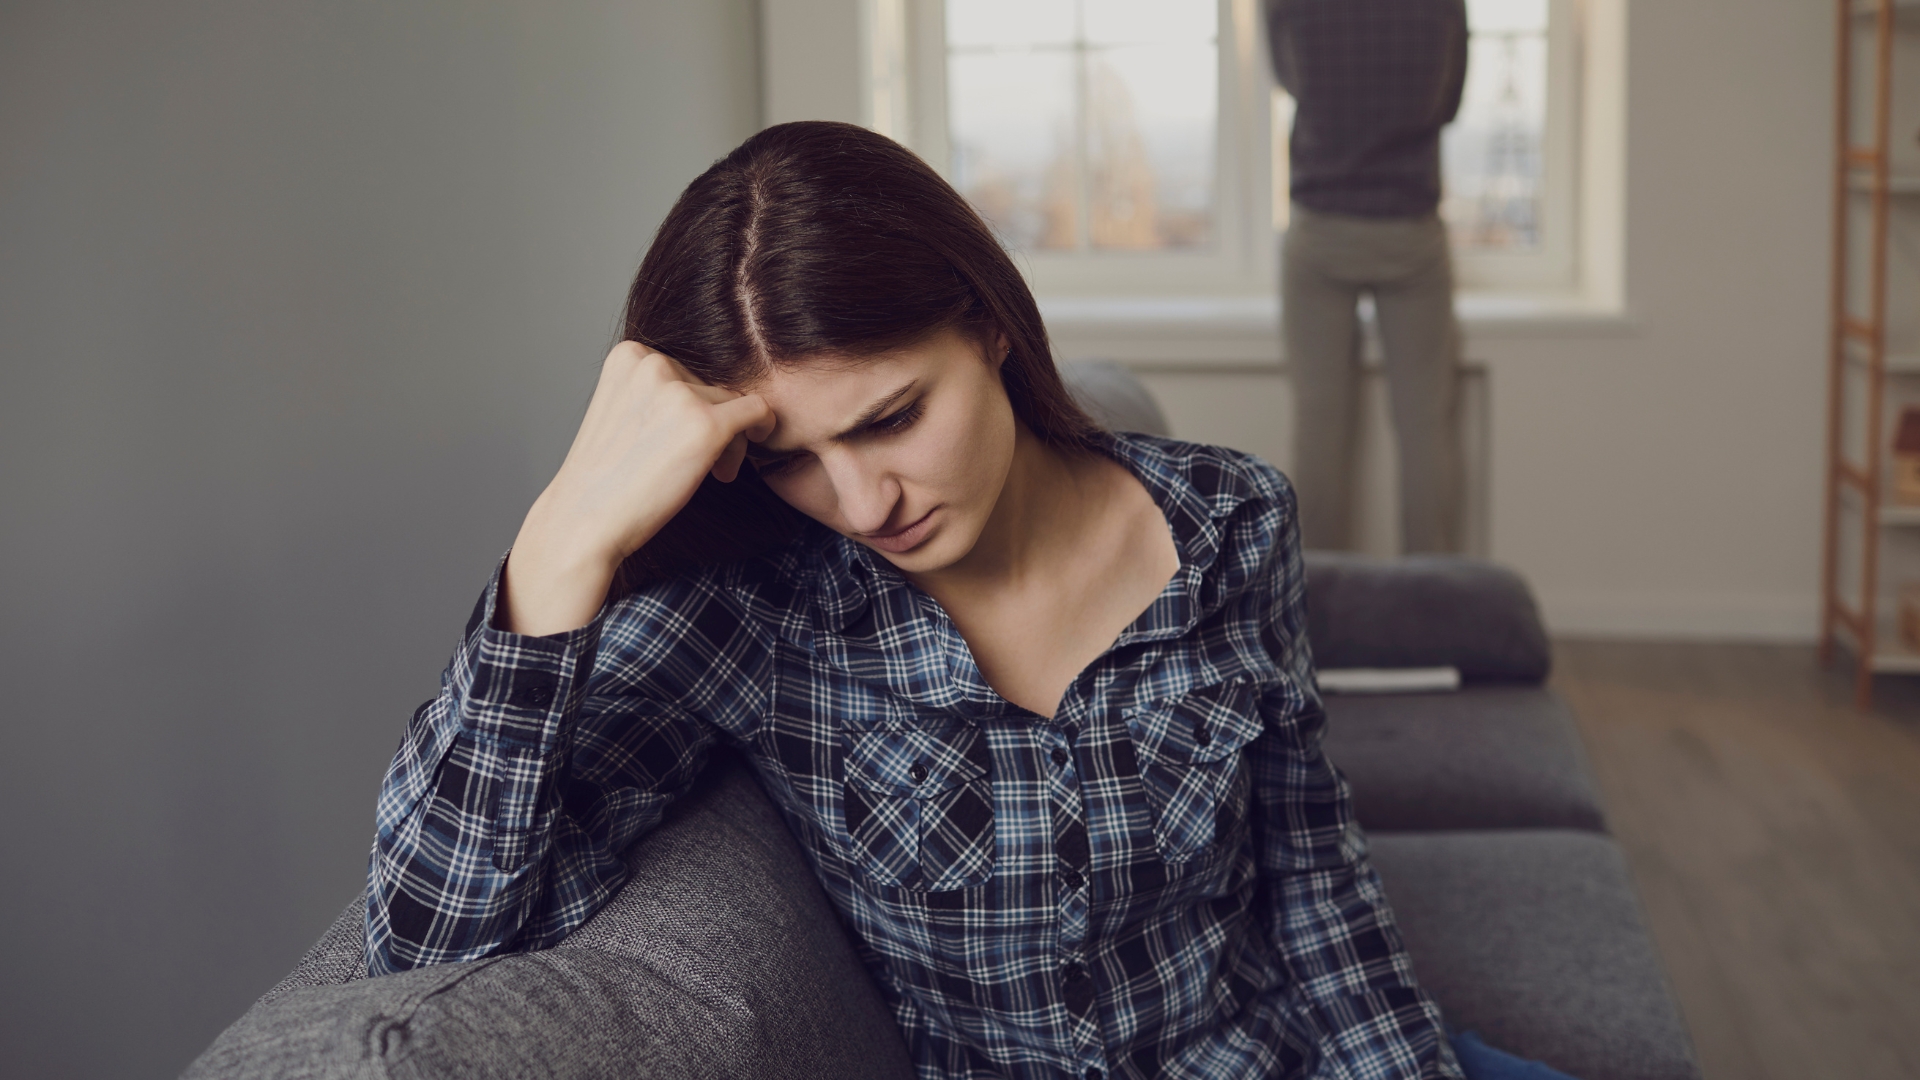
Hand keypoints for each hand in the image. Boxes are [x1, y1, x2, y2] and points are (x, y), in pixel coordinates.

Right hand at [500, 343, 773, 635]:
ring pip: (734, 403)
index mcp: (628, 355)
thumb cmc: (604, 480)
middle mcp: (653, 363)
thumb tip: (716, 390)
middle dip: (712, 423)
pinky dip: (763, 428)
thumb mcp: (622, 413)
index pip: (685, 372)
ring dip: (728, 439)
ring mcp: (679, 393)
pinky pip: (759, 410)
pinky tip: (745, 453)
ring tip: (707, 474)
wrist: (584, 522)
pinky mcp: (707, 423)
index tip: (678, 442)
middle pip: (712, 387)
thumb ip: (656, 392)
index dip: (690, 409)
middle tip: (695, 465)